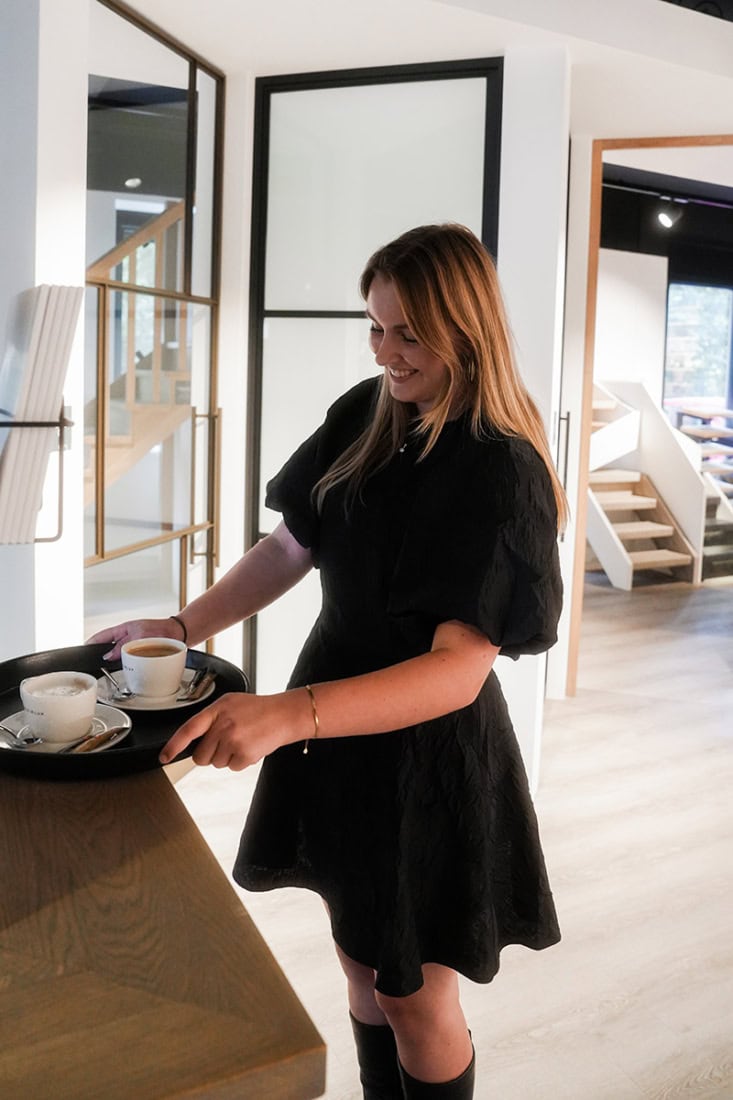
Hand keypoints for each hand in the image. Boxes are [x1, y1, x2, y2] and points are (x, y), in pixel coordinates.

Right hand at [86, 618, 180, 661]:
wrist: (179, 633)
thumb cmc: (162, 630)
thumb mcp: (139, 636)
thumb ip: (123, 646)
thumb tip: (108, 655)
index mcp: (123, 629)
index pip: (101, 636)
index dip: (91, 643)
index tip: (82, 650)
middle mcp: (126, 637)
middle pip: (108, 647)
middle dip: (102, 656)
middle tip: (96, 664)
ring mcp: (133, 645)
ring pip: (119, 656)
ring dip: (116, 662)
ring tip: (110, 668)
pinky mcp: (141, 653)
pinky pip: (129, 660)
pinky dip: (126, 666)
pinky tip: (126, 671)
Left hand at [159, 690, 309, 769]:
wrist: (284, 715)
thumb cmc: (257, 709)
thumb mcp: (230, 703)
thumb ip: (211, 718)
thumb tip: (194, 739)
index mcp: (217, 710)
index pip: (188, 730)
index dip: (173, 745)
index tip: (164, 757)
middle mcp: (223, 726)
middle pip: (201, 756)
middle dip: (210, 753)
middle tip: (226, 741)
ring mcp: (234, 741)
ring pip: (216, 763)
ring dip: (227, 757)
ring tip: (242, 740)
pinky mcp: (245, 755)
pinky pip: (232, 768)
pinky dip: (240, 761)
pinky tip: (249, 747)